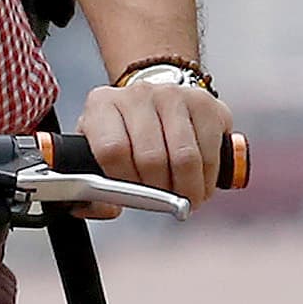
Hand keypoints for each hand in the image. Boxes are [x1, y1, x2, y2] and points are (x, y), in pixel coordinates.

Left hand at [76, 80, 231, 217]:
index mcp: (102, 106)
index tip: (133, 195)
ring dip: (188, 188)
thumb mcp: (97, 156)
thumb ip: (93, 192)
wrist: (152, 103)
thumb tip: (107, 208)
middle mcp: (137, 95)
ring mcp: (172, 95)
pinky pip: (209, 152)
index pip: (111, 150)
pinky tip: (200, 180)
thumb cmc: (125, 134)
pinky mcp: (203, 102)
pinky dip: (207, 178)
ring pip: (184, 158)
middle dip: (160, 192)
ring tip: (186, 196)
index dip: (124, 182)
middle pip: (151, 158)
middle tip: (165, 201)